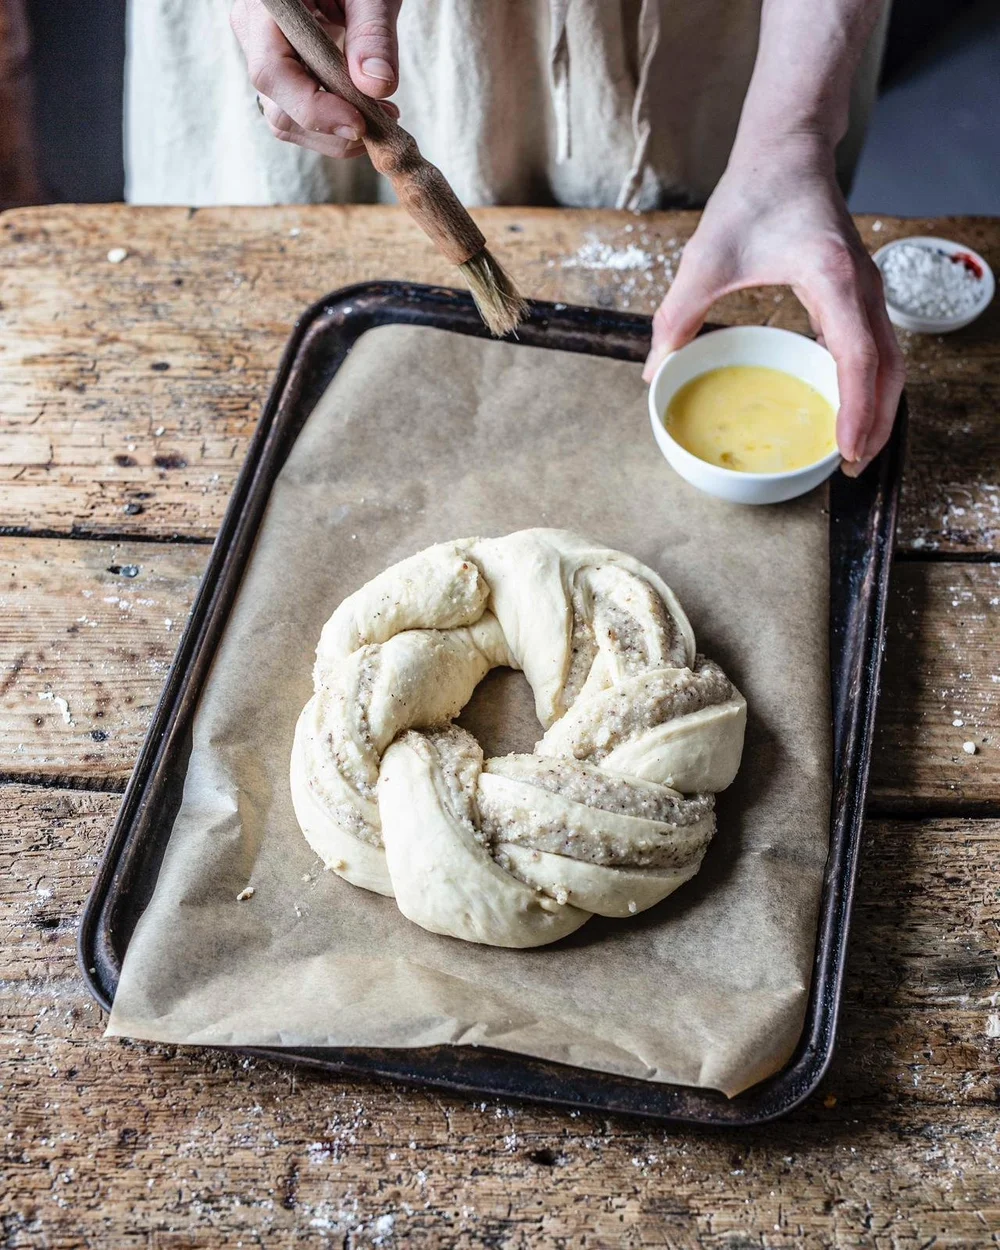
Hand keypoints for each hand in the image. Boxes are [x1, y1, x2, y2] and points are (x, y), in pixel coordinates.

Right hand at [231, 0, 401, 158]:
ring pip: (286, 122)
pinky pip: (298, 117)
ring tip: (381, 117)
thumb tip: (377, 85)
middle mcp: (254, 34)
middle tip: (383, 122)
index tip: (358, 123)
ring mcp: (265, 58)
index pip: (273, 72)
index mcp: (266, 6)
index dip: (313, 108)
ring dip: (335, 136)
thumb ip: (373, 33)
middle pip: (277, 108)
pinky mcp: (283, 76)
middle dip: (331, 129)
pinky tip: (367, 112)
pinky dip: (334, 127)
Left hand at [642, 138, 904, 474]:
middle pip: (888, 369)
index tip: (846, 449)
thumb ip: (678, 315)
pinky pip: (876, 346)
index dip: (856, 409)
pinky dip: (870, 382)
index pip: (858, 357)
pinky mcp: (858, 291)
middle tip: (851, 467)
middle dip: (875, 423)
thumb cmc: (754, 193)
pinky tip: (848, 407)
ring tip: (854, 448)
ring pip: (890, 359)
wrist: (787, 147)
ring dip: (878, 406)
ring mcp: (866, 288)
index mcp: (832, 278)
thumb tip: (653, 372)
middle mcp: (862, 286)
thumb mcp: (705, 256)